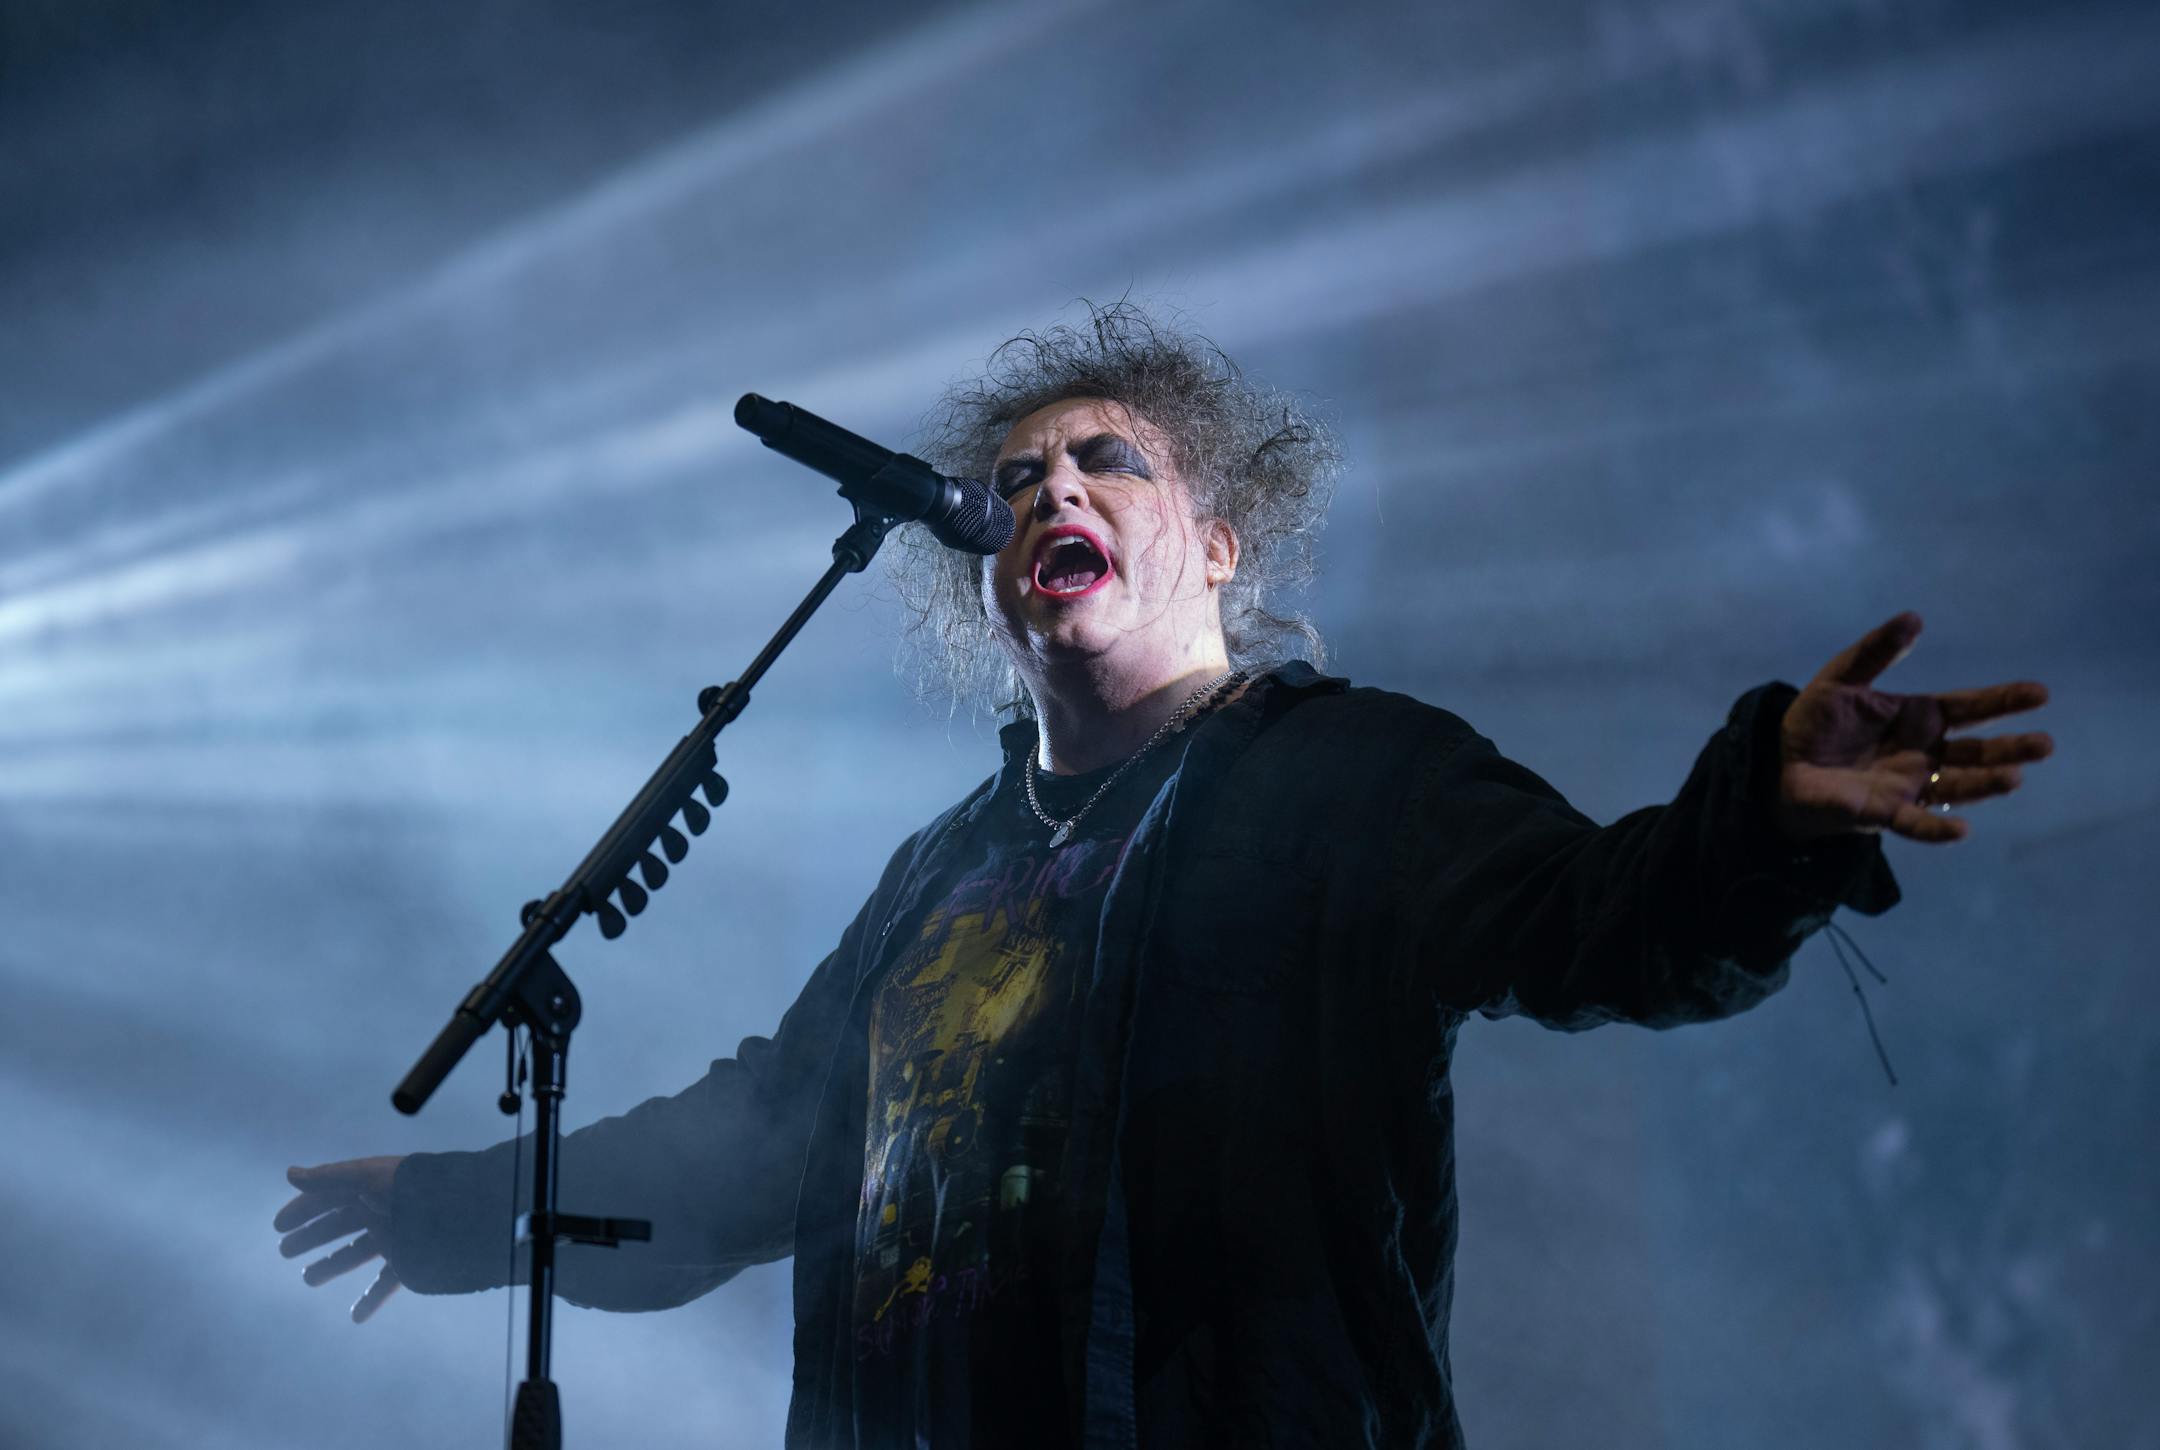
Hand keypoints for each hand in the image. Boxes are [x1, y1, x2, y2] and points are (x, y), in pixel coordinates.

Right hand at [276, 1157, 404, 1322]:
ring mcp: (395, 1235)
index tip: (279, 1227)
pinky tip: (356, 1317)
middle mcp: (380, 1210)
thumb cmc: (408, 1189)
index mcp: (370, 1188)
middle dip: (313, 1237)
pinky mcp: (409, 1259)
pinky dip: (373, 1299)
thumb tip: (289, 1174)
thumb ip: (328, 1178)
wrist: (457, 1212)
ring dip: (333, 1265)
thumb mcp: (365, 1178)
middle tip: (285, 1252)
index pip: (330, 1197)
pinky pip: (387, 1281)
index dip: (304, 1210)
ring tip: (309, 1279)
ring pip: (357, 1253)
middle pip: (340, 1225)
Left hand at [1773, 611, 2051, 844]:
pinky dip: (1937, 829)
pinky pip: (1915, 824)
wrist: (1780, 763)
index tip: (2039, 693)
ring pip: (1958, 787)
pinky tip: (1960, 831)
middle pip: (1977, 752)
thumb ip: (1876, 652)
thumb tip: (1913, 618)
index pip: (1971, 708)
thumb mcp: (1841, 678)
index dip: (2004, 700)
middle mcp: (1926, 754)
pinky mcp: (1884, 813)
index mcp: (1921, 718)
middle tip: (2045, 744)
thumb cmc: (1815, 721)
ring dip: (1986, 784)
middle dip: (2011, 749)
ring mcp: (1910, 786)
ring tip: (2013, 778)